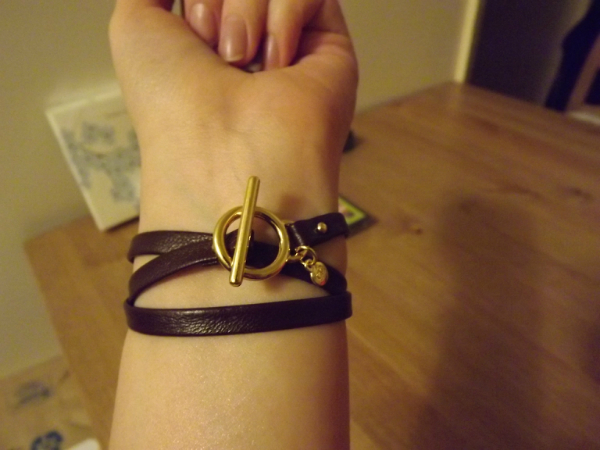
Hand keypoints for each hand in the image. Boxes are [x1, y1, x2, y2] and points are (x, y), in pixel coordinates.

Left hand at [109, 0, 357, 231]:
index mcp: (206, 38)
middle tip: (213, 49)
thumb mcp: (136, 28)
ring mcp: (291, 44)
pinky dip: (282, 16)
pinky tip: (275, 64)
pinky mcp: (329, 47)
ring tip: (241, 61)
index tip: (188, 31)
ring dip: (245, 12)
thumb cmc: (173, 104)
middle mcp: (250, 39)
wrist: (224, 151)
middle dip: (214, 1)